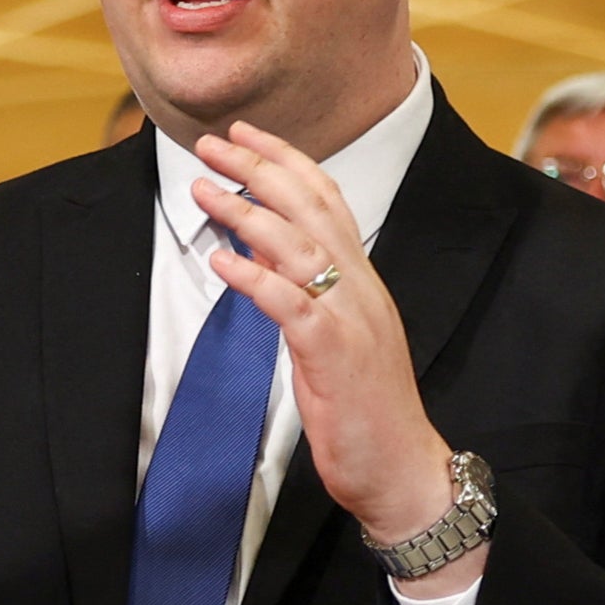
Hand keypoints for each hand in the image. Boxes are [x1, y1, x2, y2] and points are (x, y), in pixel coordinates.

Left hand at [188, 124, 480, 593]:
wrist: (403, 469)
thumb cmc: (365, 410)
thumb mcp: (331, 337)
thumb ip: (304, 290)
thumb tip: (261, 248)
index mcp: (365, 283)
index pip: (330, 203)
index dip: (288, 162)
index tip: (246, 135)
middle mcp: (364, 291)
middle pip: (312, 211)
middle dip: (260, 170)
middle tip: (212, 143)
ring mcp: (353, 320)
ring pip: (299, 248)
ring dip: (246, 213)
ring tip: (202, 189)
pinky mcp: (335, 355)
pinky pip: (291, 305)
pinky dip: (254, 278)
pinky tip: (221, 259)